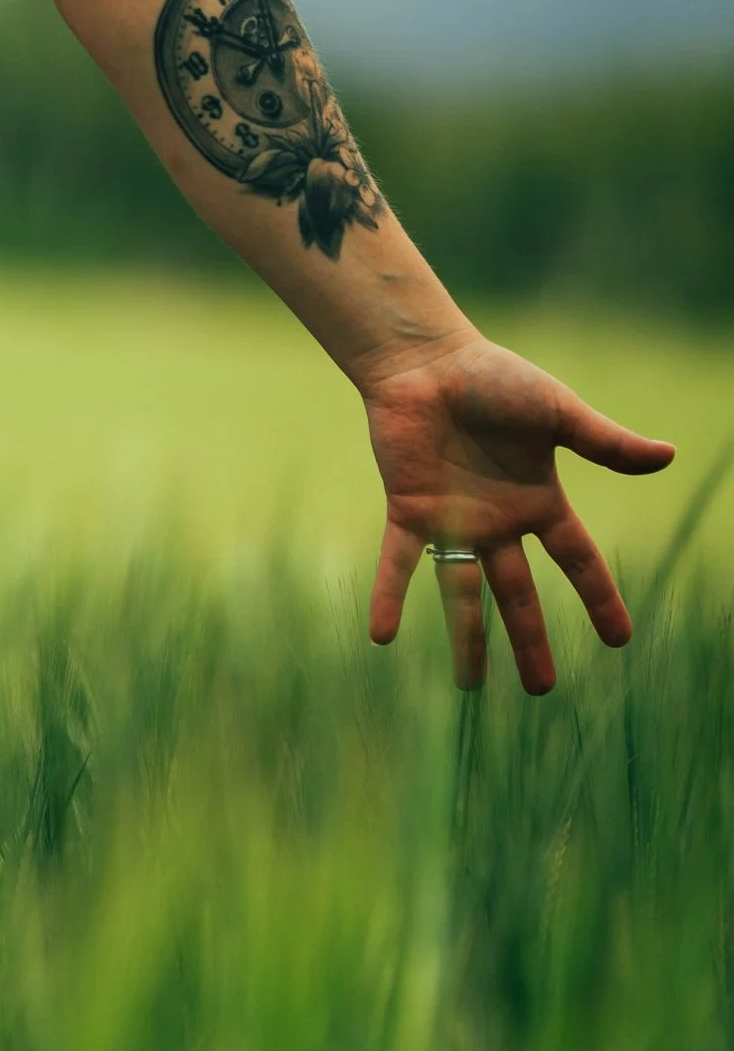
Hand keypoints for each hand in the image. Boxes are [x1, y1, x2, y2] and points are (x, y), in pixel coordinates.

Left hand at [361, 333, 673, 692]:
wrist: (428, 360)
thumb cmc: (494, 378)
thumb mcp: (558, 413)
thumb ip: (605, 443)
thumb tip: (668, 457)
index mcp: (538, 500)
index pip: (577, 560)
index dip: (599, 598)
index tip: (619, 640)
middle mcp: (497, 521)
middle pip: (518, 594)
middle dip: (530, 640)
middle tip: (542, 689)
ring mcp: (453, 520)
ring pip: (462, 593)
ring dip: (466, 638)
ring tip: (469, 687)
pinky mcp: (410, 510)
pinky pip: (401, 562)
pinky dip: (391, 595)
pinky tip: (382, 636)